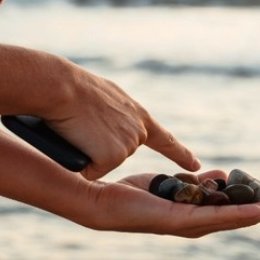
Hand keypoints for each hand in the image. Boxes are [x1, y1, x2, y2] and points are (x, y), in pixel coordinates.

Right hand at [40, 57, 199, 179]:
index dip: (179, 154)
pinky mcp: (114, 157)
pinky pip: (91, 171)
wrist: (64, 88)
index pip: (164, 140)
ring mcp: (129, 145)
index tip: (194, 166)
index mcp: (138, 115)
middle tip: (85, 125)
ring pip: (102, 163)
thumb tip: (105, 129)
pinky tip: (78, 139)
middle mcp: (139, 131)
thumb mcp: (106, 99)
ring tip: (80, 127)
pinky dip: (81, 161)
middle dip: (98, 146)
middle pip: (117, 154)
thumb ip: (115, 115)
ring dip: (88, 151)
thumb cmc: (76, 89)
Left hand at [77, 169, 259, 236]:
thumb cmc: (133, 194)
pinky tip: (257, 210)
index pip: (238, 208)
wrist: (103, 203)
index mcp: (198, 214)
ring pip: (236, 218)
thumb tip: (215, 174)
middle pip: (244, 216)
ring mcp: (191, 224)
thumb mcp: (173, 182)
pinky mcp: (179, 221)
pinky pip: (215, 217)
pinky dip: (238, 213)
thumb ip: (195, 181)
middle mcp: (198, 223)